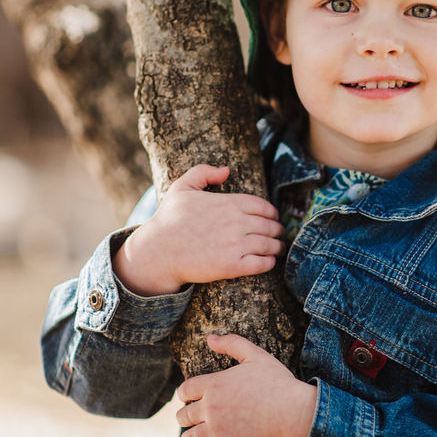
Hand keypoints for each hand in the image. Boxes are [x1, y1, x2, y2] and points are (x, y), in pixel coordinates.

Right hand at [113, 165, 284, 295]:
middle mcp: (237, 222)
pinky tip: (269, 261)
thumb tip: (227, 170)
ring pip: (269, 244)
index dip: (272, 213)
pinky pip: (262, 264)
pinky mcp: (233, 266)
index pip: (264, 207)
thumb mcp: (182, 187)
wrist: (158, 252)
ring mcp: (236, 245)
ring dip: (278, 246)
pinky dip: (270, 262)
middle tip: (279, 234)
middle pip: (270, 226)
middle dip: (278, 230)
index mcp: (229, 203)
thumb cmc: (169, 220)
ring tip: (278, 248)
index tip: (273, 218)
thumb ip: (203, 172)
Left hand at [176, 334, 315, 436]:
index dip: (185, 395)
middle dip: (186, 417)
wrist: (295, 413)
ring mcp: (217, 430)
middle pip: (182, 416)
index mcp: (215, 384)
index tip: (191, 399)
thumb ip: (232, 344)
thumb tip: (210, 338)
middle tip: (196, 419)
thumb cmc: (278, 383)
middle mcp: (211, 407)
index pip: (184, 390)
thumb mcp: (257, 356)